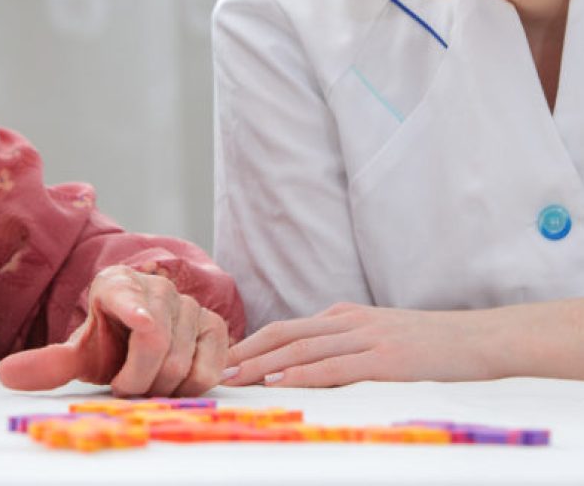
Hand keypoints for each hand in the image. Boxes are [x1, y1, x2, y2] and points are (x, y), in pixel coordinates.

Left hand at [0, 264, 228, 395]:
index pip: (126, 297)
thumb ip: (48, 364)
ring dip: (163, 386)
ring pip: (181, 361)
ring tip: (149, 381)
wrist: (139, 337)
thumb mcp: (79, 354)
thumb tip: (5, 374)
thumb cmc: (109, 343)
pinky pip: (210, 367)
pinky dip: (193, 384)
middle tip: (126, 385)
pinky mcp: (214, 323)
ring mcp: (189, 303)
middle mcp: (157, 287)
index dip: (134, 312)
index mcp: (116, 285)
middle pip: (155, 345)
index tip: (141, 325)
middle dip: (138, 380)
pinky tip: (177, 379)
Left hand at [222, 302, 497, 386]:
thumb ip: (345, 343)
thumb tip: (309, 361)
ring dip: (264, 363)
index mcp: (345, 316)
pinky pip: (334, 366)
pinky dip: (302, 373)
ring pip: (301, 348)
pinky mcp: (384, 359)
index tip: (225, 358)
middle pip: (285, 333)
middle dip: (247, 351)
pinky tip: (280, 380)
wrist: (480, 339)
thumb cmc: (431, 345)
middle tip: (216, 367)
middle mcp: (349, 321)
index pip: (287, 328)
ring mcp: (366, 337)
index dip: (252, 342)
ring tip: (235, 376)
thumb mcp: (381, 336)